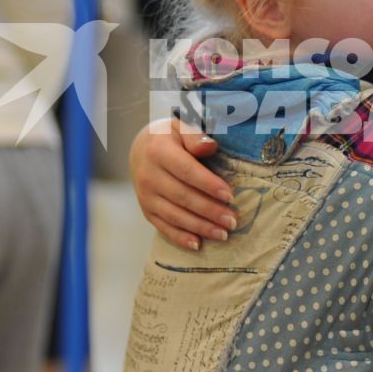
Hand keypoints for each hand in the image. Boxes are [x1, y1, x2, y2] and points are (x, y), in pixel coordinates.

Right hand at [129, 116, 234, 249]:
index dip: (208, 185)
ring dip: (200, 227)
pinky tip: (198, 245)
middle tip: (233, 220)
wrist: (140, 150)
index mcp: (158, 152)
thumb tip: (209, 146)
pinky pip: (163, 227)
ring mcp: (145, 196)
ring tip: (223, 234)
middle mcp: (148, 176)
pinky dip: (180, 237)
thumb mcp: (181, 126)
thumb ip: (195, 136)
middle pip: (182, 197)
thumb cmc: (169, 137)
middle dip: (209, 211)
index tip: (230, 196)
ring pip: (174, 215)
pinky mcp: (146, 210)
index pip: (186, 171)